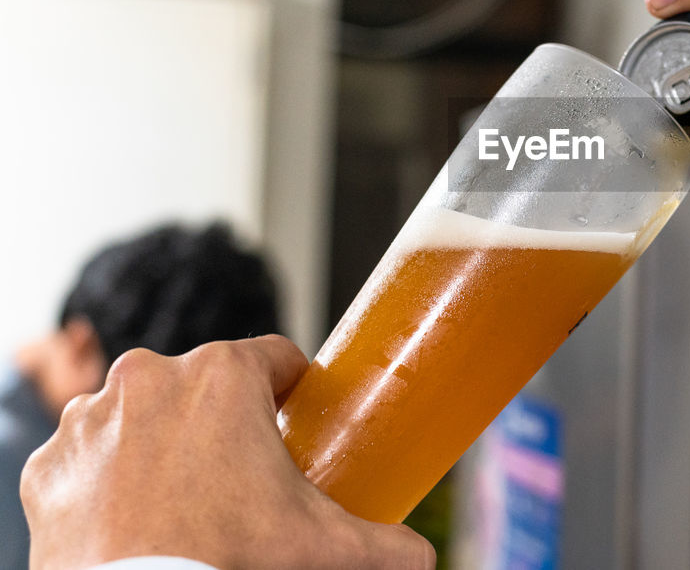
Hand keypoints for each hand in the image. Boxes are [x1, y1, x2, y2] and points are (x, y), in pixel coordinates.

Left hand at [21, 335, 434, 569]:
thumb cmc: (228, 561)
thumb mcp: (326, 546)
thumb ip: (388, 544)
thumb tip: (423, 561)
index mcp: (224, 374)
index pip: (276, 358)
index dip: (293, 390)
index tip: (297, 423)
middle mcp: (151, 377)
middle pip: (205, 386)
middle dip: (223, 424)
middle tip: (244, 480)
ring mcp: (91, 418)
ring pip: (142, 416)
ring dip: (161, 447)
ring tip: (184, 505)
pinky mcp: (48, 465)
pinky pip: (88, 459)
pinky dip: (107, 482)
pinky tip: (132, 521)